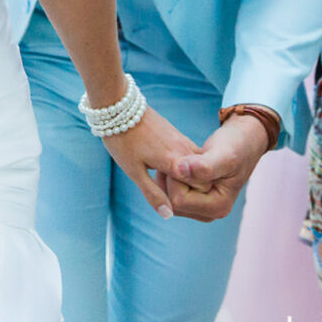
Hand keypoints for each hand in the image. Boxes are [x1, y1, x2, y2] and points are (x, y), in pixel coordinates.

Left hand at [100, 104, 201, 220]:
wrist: (119, 106)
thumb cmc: (123, 140)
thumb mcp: (133, 172)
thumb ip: (153, 194)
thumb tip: (168, 215)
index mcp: (176, 162)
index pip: (200, 189)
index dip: (191, 200)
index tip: (173, 203)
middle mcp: (185, 151)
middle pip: (202, 179)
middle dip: (191, 192)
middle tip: (168, 196)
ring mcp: (183, 141)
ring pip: (197, 167)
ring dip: (188, 180)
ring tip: (167, 185)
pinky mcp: (178, 135)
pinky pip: (190, 157)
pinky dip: (185, 168)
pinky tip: (169, 172)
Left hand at [164, 113, 269, 221]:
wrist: (242, 141)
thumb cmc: (235, 146)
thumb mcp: (223, 155)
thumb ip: (203, 166)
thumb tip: (180, 170)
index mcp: (218, 207)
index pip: (179, 200)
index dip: (175, 177)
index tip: (183, 157)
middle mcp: (210, 213)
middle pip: (172, 202)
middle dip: (171, 178)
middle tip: (179, 156)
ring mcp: (202, 208)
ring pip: (169, 199)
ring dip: (169, 177)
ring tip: (180, 158)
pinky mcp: (195, 200)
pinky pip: (171, 193)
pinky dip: (170, 177)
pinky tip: (178, 163)